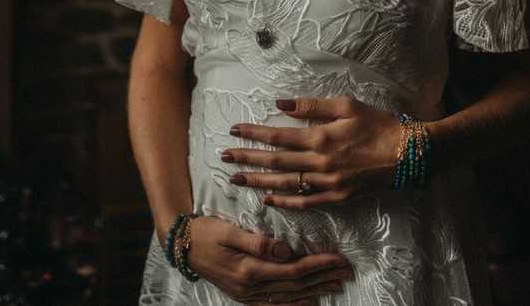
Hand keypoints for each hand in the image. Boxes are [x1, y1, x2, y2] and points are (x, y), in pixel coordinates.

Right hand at [187, 215, 353, 304]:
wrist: (182, 246)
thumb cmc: (206, 232)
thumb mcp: (228, 230)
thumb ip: (257, 242)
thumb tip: (286, 252)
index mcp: (250, 270)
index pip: (294, 270)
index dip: (318, 265)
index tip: (338, 258)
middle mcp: (251, 288)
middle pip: (296, 286)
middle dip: (323, 278)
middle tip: (346, 271)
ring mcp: (247, 296)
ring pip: (289, 297)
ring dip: (315, 290)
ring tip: (336, 285)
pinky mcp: (244, 297)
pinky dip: (294, 305)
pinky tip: (308, 303)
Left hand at [221, 96, 399, 208]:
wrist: (407, 154)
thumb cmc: (378, 124)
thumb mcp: (346, 105)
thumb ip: (311, 107)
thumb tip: (280, 104)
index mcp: (320, 137)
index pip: (277, 136)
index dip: (253, 134)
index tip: (234, 131)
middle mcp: (320, 163)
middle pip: (275, 162)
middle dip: (247, 159)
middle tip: (224, 158)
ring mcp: (328, 184)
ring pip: (285, 184)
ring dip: (258, 182)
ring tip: (236, 179)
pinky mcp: (337, 198)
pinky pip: (305, 202)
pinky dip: (285, 201)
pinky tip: (268, 199)